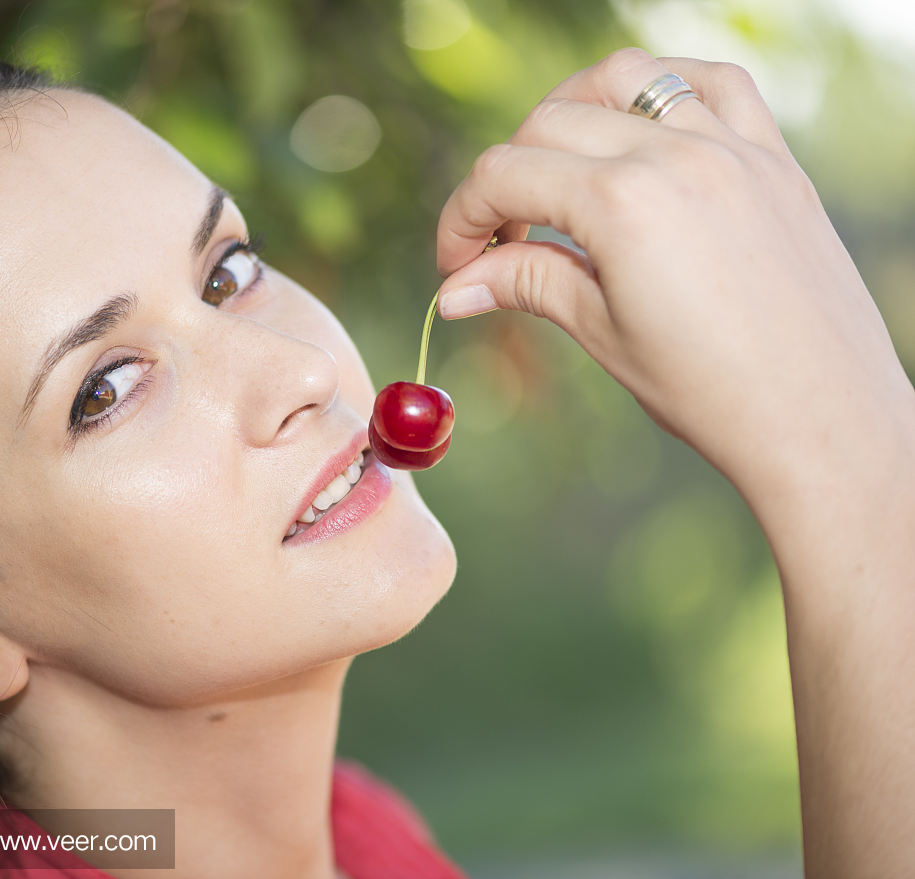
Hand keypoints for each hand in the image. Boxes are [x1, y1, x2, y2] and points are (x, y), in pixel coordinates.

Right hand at [435, 48, 912, 506]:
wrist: (824, 419)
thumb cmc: (714, 393)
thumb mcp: (604, 334)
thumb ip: (527, 285)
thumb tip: (455, 289)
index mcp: (624, 206)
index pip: (505, 176)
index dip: (462, 217)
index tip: (456, 262)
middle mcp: (677, 156)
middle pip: (549, 123)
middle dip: (506, 177)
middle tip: (501, 239)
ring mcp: (733, 147)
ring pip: (625, 77)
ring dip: (572, 113)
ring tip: (560, 171)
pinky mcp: (774, 158)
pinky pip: (713, 83)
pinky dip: (664, 90)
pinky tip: (642, 131)